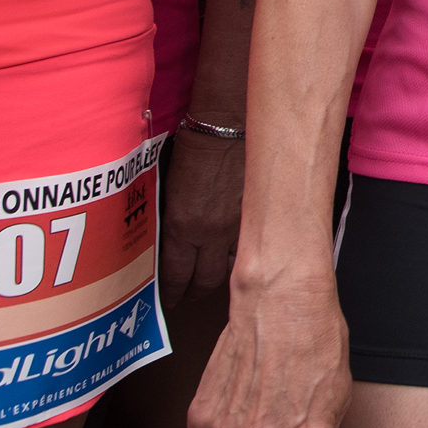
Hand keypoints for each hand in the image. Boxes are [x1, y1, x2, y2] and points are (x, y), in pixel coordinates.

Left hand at [160, 130, 244, 294]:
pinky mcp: (258, 216)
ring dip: (221, 276)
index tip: (170, 300)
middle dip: (196, 292)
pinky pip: (249, 246)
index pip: (176, 276)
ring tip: (215, 278)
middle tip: (190, 295)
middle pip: (205, 281)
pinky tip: (239, 255)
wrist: (228, 126)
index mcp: (182, 228)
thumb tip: (169, 241)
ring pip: (231, 268)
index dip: (173, 293)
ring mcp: (238, 227)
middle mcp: (210, 234)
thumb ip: (171, 219)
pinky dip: (242, 255)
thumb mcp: (169, 188)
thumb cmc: (195, 147)